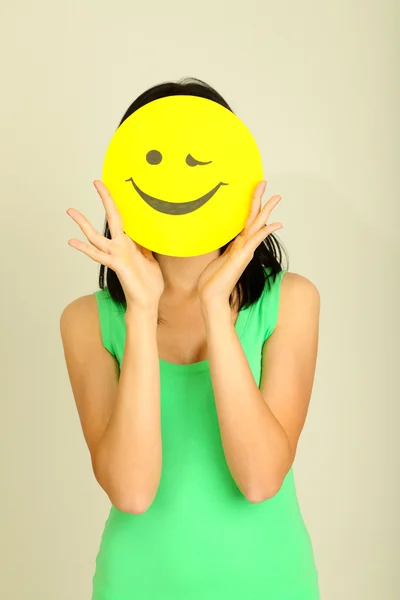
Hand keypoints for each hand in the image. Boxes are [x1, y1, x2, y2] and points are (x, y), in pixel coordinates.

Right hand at [67, 180, 163, 309]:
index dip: (119, 203)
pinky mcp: (116, 265)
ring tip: (71, 210)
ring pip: (96, 236)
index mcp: (130, 243)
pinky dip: (85, 249)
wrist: (147, 302)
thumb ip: (146, 244)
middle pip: (111, 217)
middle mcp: (120, 246)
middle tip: (96, 181)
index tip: (113, 187)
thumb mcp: (151, 258)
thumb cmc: (149, 283)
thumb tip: (147, 232)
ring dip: (84, 223)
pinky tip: (72, 241)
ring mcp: (116, 255)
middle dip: (105, 199)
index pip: (123, 218)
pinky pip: (99, 255)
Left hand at [197, 180, 282, 306]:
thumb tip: (221, 244)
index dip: (251, 205)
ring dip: (266, 210)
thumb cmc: (212, 281)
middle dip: (260, 200)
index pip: (246, 221)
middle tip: (265, 182)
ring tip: (277, 197)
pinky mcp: (241, 258)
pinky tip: (274, 224)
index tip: (255, 190)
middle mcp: (244, 246)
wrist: (212, 297)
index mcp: (238, 245)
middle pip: (254, 218)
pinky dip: (264, 232)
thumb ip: (223, 250)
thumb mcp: (217, 260)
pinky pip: (255, 241)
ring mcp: (244, 251)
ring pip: (257, 226)